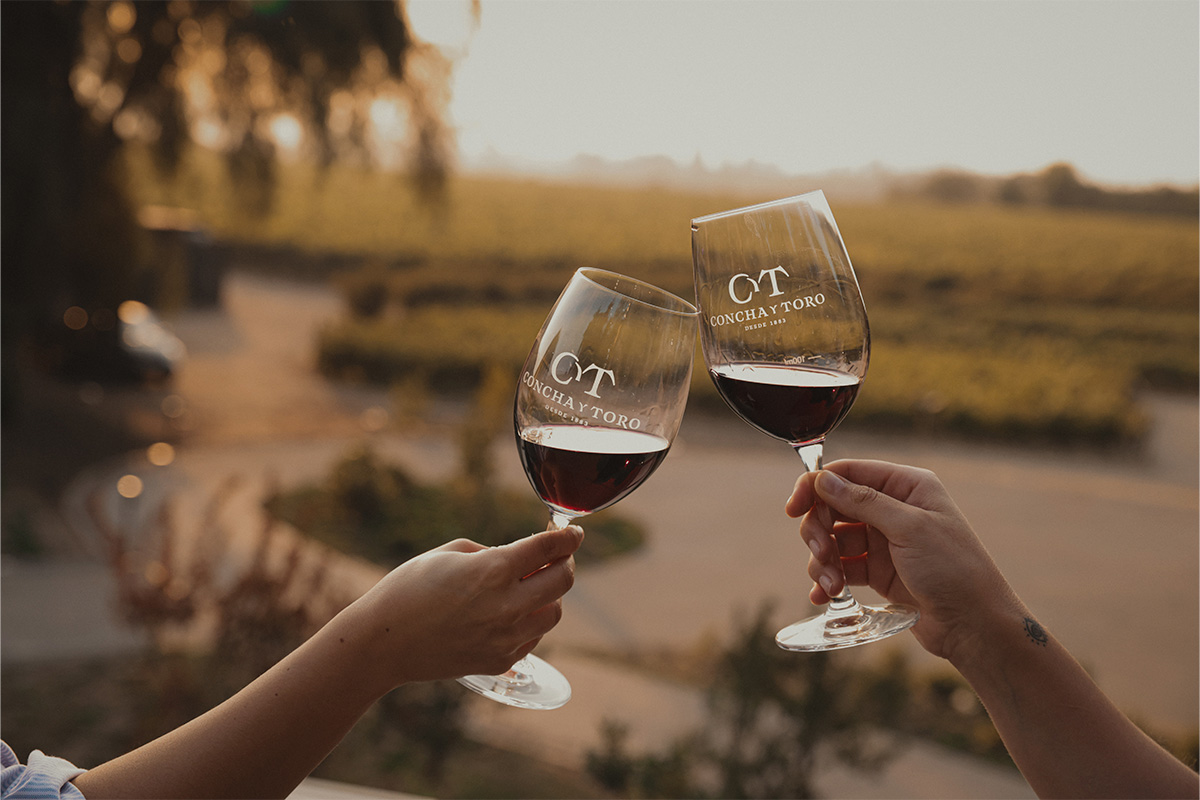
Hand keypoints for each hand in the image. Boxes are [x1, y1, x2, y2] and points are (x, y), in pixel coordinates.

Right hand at [349, 526, 582, 686]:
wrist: (383, 643)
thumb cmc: (408, 589)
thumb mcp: (448, 553)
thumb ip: (490, 552)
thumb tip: (518, 558)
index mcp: (493, 570)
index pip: (549, 549)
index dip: (568, 537)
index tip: (574, 533)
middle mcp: (506, 605)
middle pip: (562, 581)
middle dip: (565, 563)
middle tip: (558, 558)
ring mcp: (505, 637)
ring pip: (554, 613)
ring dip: (551, 595)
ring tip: (534, 586)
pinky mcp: (499, 661)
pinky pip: (533, 638)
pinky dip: (532, 621)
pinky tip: (514, 612)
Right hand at [785, 460, 1019, 659]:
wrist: (976, 625)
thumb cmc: (955, 570)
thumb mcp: (910, 529)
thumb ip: (864, 502)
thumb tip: (824, 480)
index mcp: (907, 487)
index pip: (849, 474)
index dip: (816, 487)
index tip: (793, 509)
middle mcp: (893, 509)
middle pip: (834, 507)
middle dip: (819, 531)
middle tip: (820, 554)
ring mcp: (885, 542)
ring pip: (834, 540)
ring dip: (824, 561)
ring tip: (832, 585)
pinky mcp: (879, 572)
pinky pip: (843, 567)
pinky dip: (829, 579)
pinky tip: (824, 595)